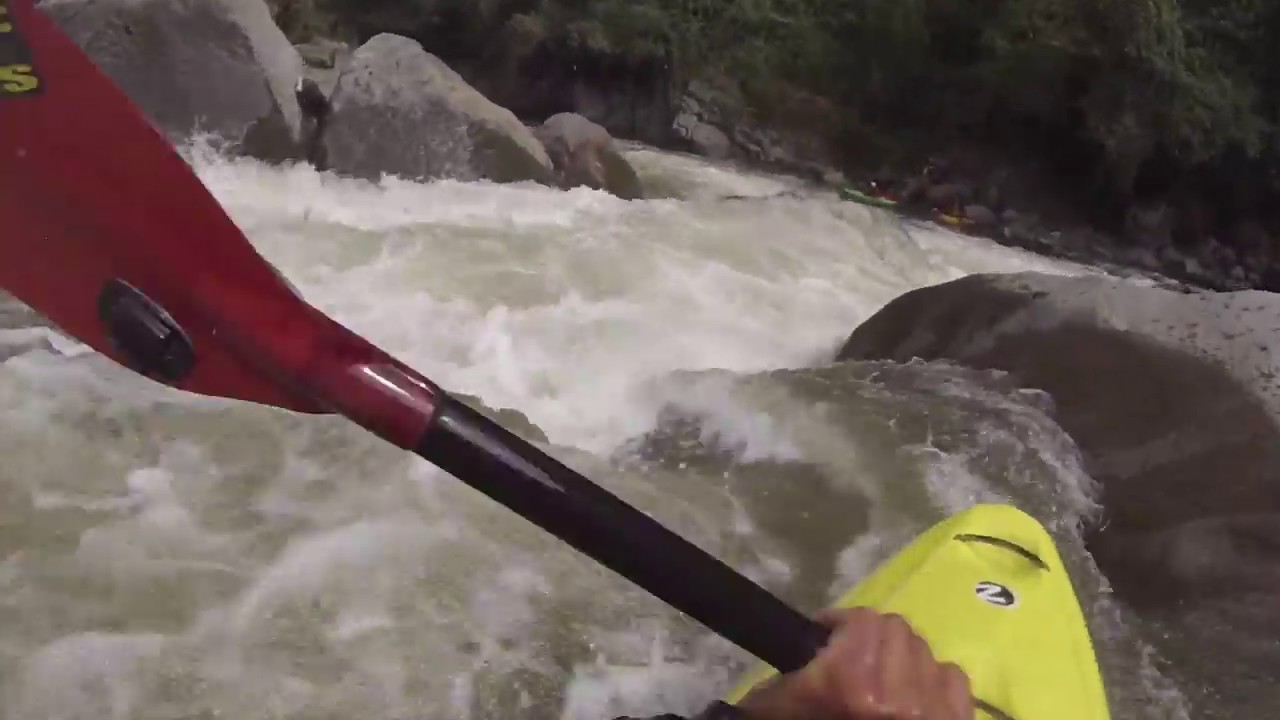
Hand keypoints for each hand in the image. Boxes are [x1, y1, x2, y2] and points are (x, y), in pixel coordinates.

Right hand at [738, 608, 972, 719]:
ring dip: (900, 659)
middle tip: (851, 658)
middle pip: (895, 629)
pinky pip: (953, 676)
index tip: (825, 632)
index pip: (863, 620)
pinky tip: (912, 695)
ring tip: (882, 680)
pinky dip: (932, 680)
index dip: (840, 622)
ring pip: (924, 649)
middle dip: (870, 639)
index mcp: (853, 687)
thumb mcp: (780, 711)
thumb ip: (788, 678)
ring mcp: (932, 712)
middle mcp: (897, 696)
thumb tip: (794, 643)